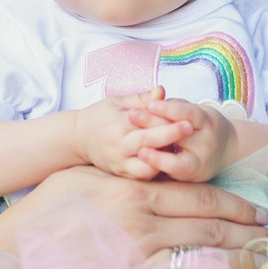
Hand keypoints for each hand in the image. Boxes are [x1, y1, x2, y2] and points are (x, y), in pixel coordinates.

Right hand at [0, 165, 267, 258]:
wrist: (15, 249)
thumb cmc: (48, 207)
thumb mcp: (88, 175)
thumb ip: (127, 172)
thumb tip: (159, 172)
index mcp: (137, 189)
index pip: (200, 196)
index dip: (234, 205)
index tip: (257, 211)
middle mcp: (143, 220)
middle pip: (208, 225)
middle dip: (244, 230)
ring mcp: (137, 253)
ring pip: (200, 254)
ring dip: (235, 257)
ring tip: (259, 258)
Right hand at [72, 87, 193, 178]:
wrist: (78, 138)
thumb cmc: (101, 116)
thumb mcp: (117, 101)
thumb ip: (142, 98)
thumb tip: (162, 90)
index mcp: (120, 122)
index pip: (147, 121)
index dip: (168, 120)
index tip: (188, 118)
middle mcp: (119, 144)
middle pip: (149, 143)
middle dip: (170, 136)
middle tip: (190, 129)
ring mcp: (119, 161)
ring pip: (147, 166)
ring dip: (164, 160)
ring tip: (182, 152)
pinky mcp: (120, 173)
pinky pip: (141, 178)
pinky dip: (156, 172)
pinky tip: (169, 164)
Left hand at [135, 98, 235, 181]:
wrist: (226, 149)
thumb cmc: (202, 125)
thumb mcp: (194, 111)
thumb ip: (175, 107)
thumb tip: (153, 98)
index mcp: (207, 121)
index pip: (188, 113)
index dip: (169, 108)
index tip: (149, 103)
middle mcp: (207, 144)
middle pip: (181, 136)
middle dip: (155, 127)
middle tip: (131, 116)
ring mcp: (200, 164)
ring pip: (180, 164)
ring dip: (158, 158)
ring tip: (140, 151)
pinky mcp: (192, 179)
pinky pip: (173, 176)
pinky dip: (158, 169)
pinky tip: (143, 164)